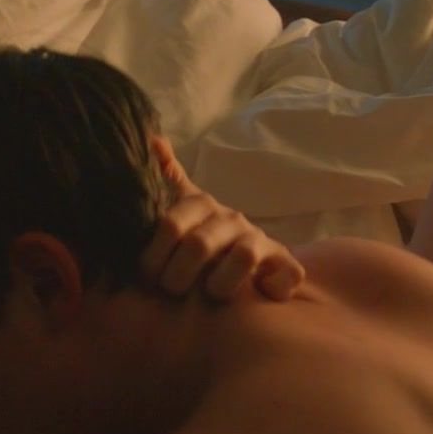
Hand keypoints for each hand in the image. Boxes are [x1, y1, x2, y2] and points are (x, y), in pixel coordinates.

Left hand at [139, 168, 303, 301]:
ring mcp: (261, 240)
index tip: (146, 275)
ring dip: (219, 286)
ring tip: (208, 295)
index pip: (170, 224)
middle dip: (177, 277)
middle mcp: (231, 219)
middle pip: (199, 245)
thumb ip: (163, 179)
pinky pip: (286, 275)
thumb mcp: (176, 210)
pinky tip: (256, 294)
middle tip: (171, 291)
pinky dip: (272, 288)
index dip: (152, 256)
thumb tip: (151, 138)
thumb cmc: (200, 237)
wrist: (248, 257)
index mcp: (201, 205)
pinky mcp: (286, 263)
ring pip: (243, 256)